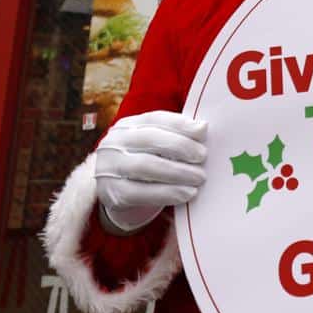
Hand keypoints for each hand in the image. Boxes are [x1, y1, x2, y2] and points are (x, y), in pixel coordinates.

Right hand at [94, 111, 206, 232]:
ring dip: (178, 172)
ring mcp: (109, 168)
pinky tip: (186, 194)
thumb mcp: (153, 145)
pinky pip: (141, 192)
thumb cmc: (143, 161)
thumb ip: (174, 136)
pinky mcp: (111, 193)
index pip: (154, 119)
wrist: (114, 191)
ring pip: (145, 166)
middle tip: (202, 157)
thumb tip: (202, 128)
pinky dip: (167, 193)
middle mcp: (114, 143)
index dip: (179, 123)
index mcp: (126, 125)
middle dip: (181, 146)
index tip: (203, 131)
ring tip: (199, 178)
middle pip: (150, 139)